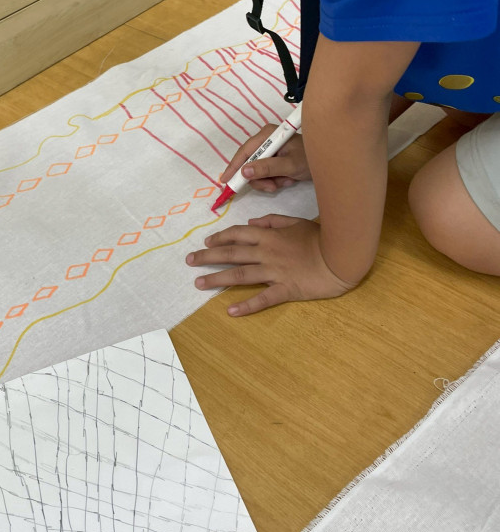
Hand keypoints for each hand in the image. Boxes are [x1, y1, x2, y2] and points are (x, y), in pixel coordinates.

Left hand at [186, 215, 358, 315]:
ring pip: (240, 275)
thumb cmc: (321, 238)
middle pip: (231, 254)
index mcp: (269, 236)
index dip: (220, 237)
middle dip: (208, 256)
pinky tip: (230, 311)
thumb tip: (253, 220)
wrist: (341, 258)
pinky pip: (263, 299)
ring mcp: (274, 273)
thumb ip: (273, 220)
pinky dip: (246, 306)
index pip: (238, 234)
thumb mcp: (296, 222)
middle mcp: (266, 253)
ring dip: (217, 279)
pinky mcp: (286, 290)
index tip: (206, 241)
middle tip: (190, 261)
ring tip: (199, 283)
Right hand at [221, 125, 310, 193]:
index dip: (234, 166)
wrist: (329, 164)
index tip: (225, 181)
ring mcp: (270, 150)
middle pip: (250, 164)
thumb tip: (245, 172)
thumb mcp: (290, 165)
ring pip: (257, 172)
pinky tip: (288, 179)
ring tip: (285, 181)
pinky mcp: (274, 159)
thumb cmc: (311, 159)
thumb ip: (267, 168)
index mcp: (268, 134)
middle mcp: (266, 140)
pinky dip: (275, 180)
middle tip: (272, 187)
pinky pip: (266, 174)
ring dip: (270, 181)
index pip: (245, 151)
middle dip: (261, 178)